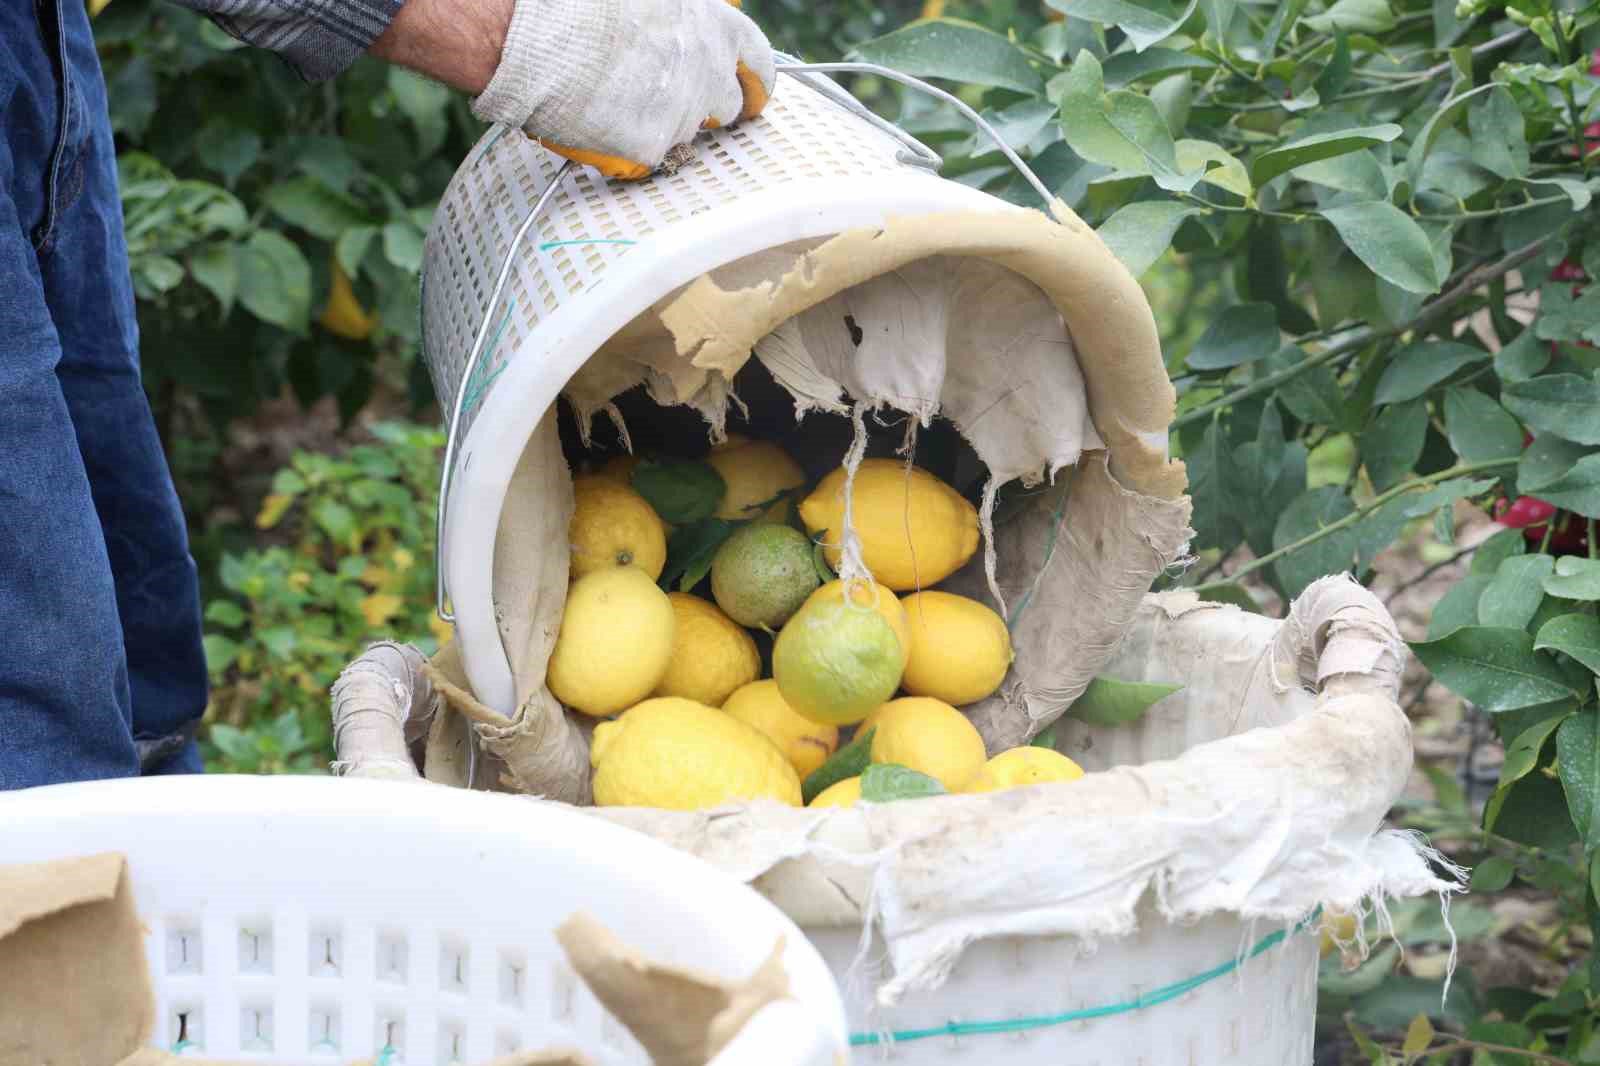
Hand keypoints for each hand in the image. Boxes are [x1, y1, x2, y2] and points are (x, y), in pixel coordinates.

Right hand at [472, 0, 775, 177]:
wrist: (536, 35)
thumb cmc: (582, 3)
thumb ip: (680, 18)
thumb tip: (682, 31)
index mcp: (715, 26)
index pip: (758, 63)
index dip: (754, 81)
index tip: (751, 94)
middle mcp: (708, 72)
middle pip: (726, 107)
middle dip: (706, 109)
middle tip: (670, 102)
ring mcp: (683, 114)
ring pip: (682, 133)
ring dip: (659, 124)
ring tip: (615, 101)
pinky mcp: (652, 148)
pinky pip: (645, 155)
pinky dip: (625, 144)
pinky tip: (596, 121)